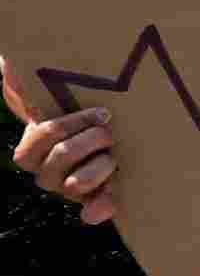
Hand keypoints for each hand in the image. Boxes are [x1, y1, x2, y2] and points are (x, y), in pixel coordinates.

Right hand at [5, 57, 116, 224]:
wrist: (95, 135)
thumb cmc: (71, 112)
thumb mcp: (50, 96)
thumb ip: (26, 83)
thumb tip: (9, 66)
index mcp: (31, 151)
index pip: (44, 136)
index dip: (71, 124)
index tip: (102, 113)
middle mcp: (46, 173)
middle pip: (62, 158)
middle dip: (91, 140)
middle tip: (109, 128)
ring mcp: (68, 188)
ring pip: (76, 184)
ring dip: (100, 167)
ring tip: (114, 153)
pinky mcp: (92, 198)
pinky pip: (92, 210)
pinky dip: (98, 210)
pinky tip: (105, 207)